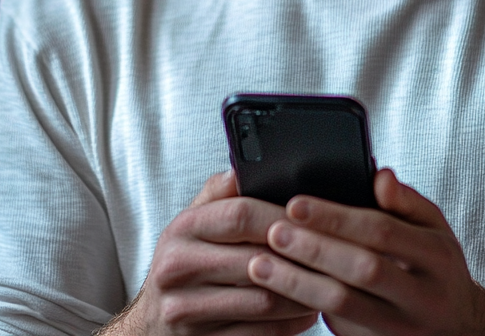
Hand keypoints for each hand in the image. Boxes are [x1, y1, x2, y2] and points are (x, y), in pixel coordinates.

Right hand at [103, 171, 318, 335]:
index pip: (240, 214)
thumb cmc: (182, 266)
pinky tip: (308, 312)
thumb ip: (218, 193)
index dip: (282, 216)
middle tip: (336, 253)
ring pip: (263, 302)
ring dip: (303, 293)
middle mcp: (178, 269)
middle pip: (257, 260)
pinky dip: (290, 324)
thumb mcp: (190, 224)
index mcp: (182, 230)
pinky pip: (259, 335)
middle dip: (301, 257)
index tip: (313, 217)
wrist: (149, 327)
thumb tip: (244, 166)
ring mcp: (187, 311)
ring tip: (330, 282)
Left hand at [246, 169, 484, 335]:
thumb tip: (380, 174)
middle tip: (273, 230)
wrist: (459, 329)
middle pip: (362, 269)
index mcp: (436, 257)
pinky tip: (278, 290)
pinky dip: (305, 306)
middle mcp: (423, 297)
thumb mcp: (434, 228)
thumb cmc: (436, 265)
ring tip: (261, 263)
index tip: (295, 203)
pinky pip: (339, 326)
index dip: (336, 217)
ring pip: (344, 306)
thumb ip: (406, 200)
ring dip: (297, 283)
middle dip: (313, 249)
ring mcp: (402, 330)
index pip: (381, 231)